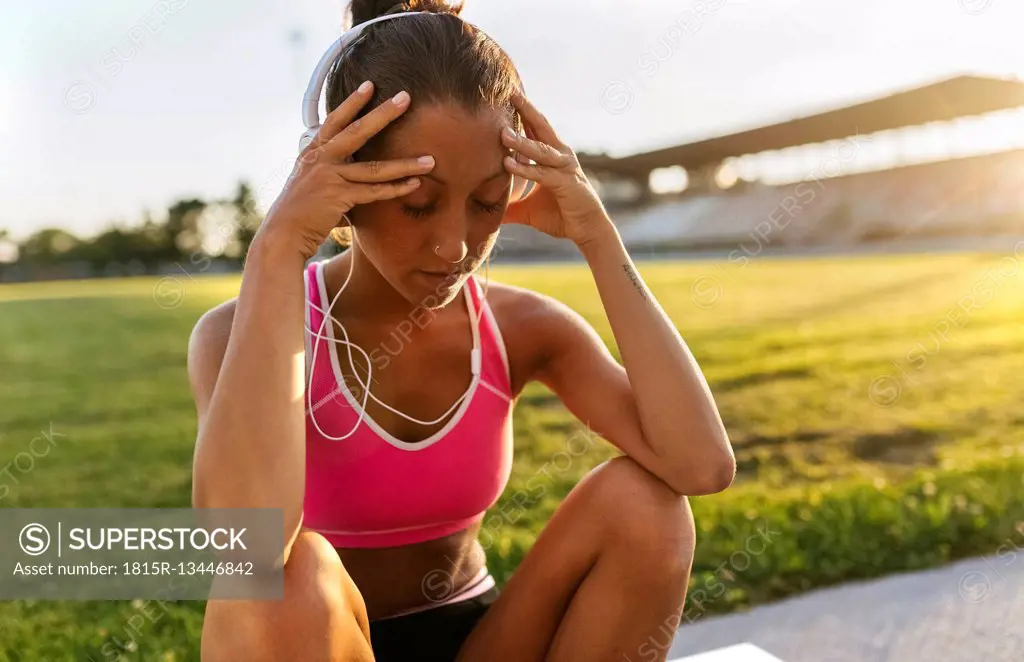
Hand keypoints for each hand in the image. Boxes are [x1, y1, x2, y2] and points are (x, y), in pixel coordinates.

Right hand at [258, 82, 436, 259]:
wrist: (282, 233)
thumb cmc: (299, 211)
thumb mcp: (308, 181)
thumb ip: (329, 170)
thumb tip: (350, 170)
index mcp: (313, 152)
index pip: (335, 120)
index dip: (352, 102)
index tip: (370, 85)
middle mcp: (320, 159)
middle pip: (357, 131)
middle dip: (384, 113)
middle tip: (406, 97)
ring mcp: (329, 177)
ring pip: (374, 167)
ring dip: (405, 164)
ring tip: (430, 159)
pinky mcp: (338, 198)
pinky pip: (374, 192)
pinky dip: (396, 189)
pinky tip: (415, 184)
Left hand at [500, 90, 610, 246]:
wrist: (587, 231)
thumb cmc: (561, 216)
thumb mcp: (527, 211)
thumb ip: (508, 207)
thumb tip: (484, 212)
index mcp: (552, 156)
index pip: (534, 129)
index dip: (521, 112)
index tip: (505, 95)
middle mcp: (560, 156)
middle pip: (541, 127)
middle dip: (525, 109)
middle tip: (509, 91)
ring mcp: (565, 168)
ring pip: (540, 149)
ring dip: (521, 141)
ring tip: (502, 133)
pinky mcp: (566, 184)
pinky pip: (542, 174)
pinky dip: (525, 169)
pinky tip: (508, 163)